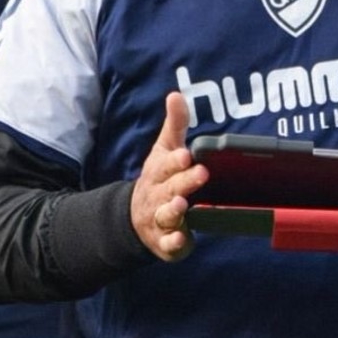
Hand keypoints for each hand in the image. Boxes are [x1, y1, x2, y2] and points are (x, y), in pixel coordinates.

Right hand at [129, 92, 207, 261]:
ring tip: (183, 205)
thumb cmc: (159, 178)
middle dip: (184, 182)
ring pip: (165, 214)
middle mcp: (156, 195)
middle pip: (170, 188)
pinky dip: (172, 241)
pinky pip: (167, 243)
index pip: (165, 164)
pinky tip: (180, 239)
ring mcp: (158, 218)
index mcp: (158, 172)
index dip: (175, 160)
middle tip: (201, 174)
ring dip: (173, 210)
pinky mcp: (164, 241)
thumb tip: (176, 94)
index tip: (186, 154)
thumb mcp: (164, 150)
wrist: (136, 217)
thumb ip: (175, 124)